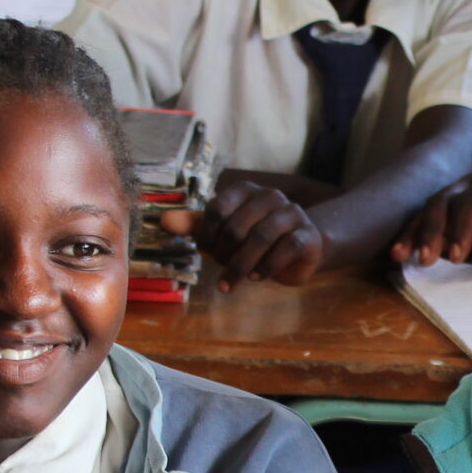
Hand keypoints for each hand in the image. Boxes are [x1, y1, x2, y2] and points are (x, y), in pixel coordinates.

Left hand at [165, 171, 325, 288]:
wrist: (299, 250)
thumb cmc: (256, 238)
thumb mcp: (224, 230)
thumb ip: (196, 225)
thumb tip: (163, 221)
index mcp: (245, 190)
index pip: (217, 209)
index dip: (206, 235)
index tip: (205, 252)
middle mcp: (270, 196)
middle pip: (237, 226)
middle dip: (224, 254)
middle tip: (221, 268)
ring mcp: (292, 213)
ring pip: (262, 237)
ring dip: (242, 265)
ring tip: (233, 282)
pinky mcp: (308, 234)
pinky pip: (286, 249)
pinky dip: (267, 267)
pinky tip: (257, 277)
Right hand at [396, 172, 471, 265]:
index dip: (461, 226)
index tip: (459, 256)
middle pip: (443, 200)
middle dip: (429, 230)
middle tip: (423, 260)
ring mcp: (463, 198)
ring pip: (431, 210)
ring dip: (415, 233)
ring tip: (399, 257)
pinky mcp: (457, 215)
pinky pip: (435, 225)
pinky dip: (424, 240)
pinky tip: (424, 261)